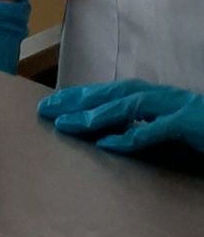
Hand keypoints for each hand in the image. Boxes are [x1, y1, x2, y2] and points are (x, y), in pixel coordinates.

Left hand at [37, 81, 203, 159]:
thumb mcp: (170, 131)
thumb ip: (143, 129)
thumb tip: (108, 136)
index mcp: (157, 98)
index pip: (112, 92)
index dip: (81, 96)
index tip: (52, 104)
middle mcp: (163, 97)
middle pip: (113, 93)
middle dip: (78, 100)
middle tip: (46, 110)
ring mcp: (177, 108)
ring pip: (129, 106)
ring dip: (97, 115)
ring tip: (68, 125)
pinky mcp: (190, 124)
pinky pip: (157, 130)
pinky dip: (132, 136)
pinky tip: (109, 145)